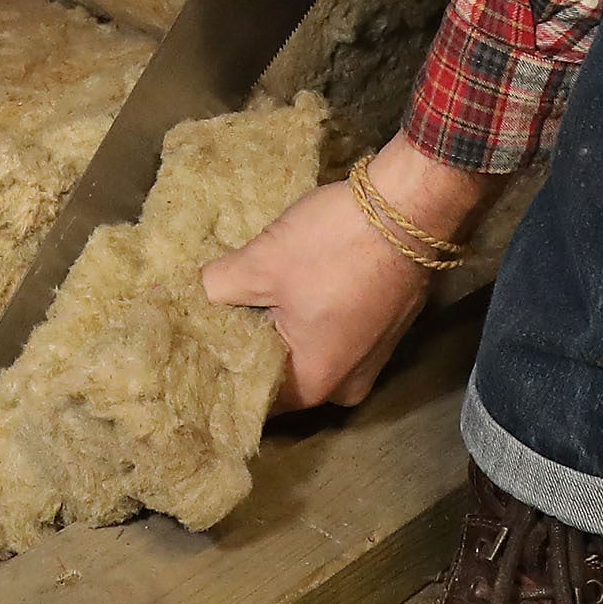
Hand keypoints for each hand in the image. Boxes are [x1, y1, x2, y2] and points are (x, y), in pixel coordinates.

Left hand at [203, 137, 495, 409]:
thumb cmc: (332, 245)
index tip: (192, 346)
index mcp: (314, 383)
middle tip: (211, 319)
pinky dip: (311, 318)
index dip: (219, 370)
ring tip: (243, 302)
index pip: (252, 396)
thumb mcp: (260, 264)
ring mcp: (372, 359)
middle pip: (283, 375)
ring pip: (310, 352)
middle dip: (249, 347)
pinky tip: (288, 290)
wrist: (410, 206)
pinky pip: (335, 335)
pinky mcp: (385, 329)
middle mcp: (347, 385)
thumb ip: (215, 289)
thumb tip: (192, 296)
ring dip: (281, 329)